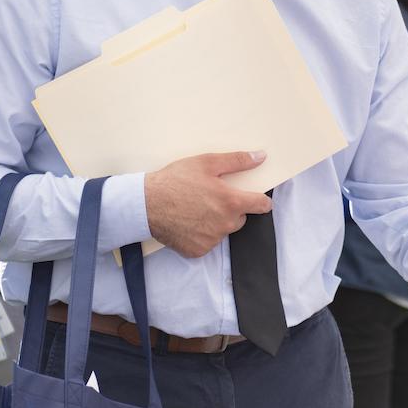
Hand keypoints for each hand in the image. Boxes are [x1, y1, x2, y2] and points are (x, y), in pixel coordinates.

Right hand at [145, 150, 270, 257]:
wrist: (146, 204)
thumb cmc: (175, 181)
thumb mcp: (206, 163)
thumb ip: (237, 161)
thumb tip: (260, 157)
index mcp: (231, 202)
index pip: (261, 205)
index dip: (261, 201)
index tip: (259, 200)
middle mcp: (225, 224)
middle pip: (240, 218)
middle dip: (231, 209)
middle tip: (211, 198)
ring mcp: (212, 240)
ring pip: (223, 230)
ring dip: (216, 222)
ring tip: (196, 209)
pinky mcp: (198, 250)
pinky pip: (207, 242)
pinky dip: (201, 234)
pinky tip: (188, 222)